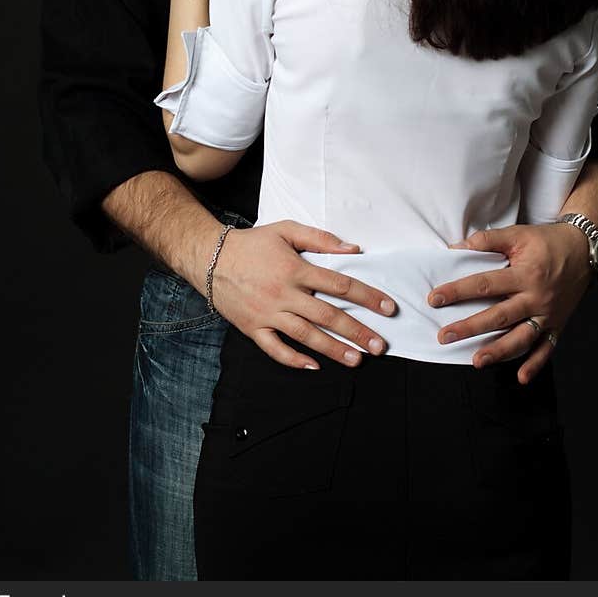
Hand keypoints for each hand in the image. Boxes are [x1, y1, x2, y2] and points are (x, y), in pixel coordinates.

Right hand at [211, 221, 397, 370]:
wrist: (210, 258)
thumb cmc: (252, 243)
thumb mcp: (286, 230)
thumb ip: (320, 238)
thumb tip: (353, 249)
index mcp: (295, 269)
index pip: (340, 285)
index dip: (367, 296)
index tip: (387, 308)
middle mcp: (284, 294)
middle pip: (327, 315)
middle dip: (356, 331)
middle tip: (379, 346)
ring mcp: (268, 314)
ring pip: (305, 336)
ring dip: (332, 349)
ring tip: (356, 360)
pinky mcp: (252, 328)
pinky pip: (274, 349)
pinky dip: (293, 359)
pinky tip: (313, 366)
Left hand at [428, 223, 591, 382]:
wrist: (586, 250)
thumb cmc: (547, 241)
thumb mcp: (518, 234)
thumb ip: (487, 240)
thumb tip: (455, 247)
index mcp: (525, 273)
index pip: (485, 284)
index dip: (458, 291)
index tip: (435, 299)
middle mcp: (537, 297)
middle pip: (499, 316)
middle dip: (470, 328)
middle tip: (445, 336)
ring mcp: (548, 314)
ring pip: (521, 338)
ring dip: (499, 352)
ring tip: (476, 361)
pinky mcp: (558, 324)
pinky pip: (547, 349)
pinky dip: (535, 364)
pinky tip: (521, 378)